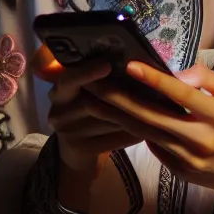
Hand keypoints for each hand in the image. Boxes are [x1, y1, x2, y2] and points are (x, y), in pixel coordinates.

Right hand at [32, 45, 144, 174]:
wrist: (76, 151)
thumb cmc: (85, 113)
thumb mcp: (81, 93)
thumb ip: (94, 80)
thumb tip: (127, 63)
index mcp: (59, 91)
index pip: (69, 79)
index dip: (87, 72)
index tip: (107, 65)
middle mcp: (58, 112)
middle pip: (91, 102)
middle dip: (120, 95)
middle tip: (146, 86)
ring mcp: (67, 133)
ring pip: (106, 121)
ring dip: (132, 114)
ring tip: (155, 106)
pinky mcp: (80, 149)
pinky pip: (113, 139)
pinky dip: (132, 133)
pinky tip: (150, 129)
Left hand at [84, 61, 213, 213]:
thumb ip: (208, 79)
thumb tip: (176, 74)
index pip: (181, 94)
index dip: (154, 80)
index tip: (130, 65)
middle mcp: (201, 139)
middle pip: (152, 117)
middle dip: (119, 99)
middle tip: (93, 84)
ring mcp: (189, 159)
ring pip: (146, 134)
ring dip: (118, 116)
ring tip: (94, 100)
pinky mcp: (181, 173)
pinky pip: (154, 148)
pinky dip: (137, 132)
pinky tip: (117, 118)